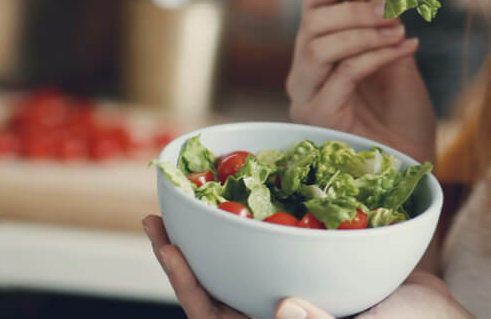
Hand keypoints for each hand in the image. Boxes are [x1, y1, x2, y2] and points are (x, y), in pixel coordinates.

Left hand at [143, 214, 470, 318]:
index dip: (186, 279)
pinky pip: (293, 237)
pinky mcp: (327, 264)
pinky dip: (279, 212)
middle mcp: (281, 307)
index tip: (166, 240)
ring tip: (206, 190)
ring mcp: (302, 286)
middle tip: (163, 208)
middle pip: (222, 279)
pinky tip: (273, 184)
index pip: (215, 311)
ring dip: (229, 225)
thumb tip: (282, 305)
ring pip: (253, 255)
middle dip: (192, 245)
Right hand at [286, 0, 435, 163]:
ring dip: (365, 32)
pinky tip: (406, 48)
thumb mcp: (396, 58)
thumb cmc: (403, 114)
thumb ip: (384, 26)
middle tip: (393, 9)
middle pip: (312, 24)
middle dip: (355, 9)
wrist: (413, 160)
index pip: (311, 8)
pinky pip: (344, 72)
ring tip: (400, 31)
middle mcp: (304, 75)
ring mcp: (307, 97)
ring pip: (320, 46)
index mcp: (317, 55)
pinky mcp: (319, 117)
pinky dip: (377, 55)